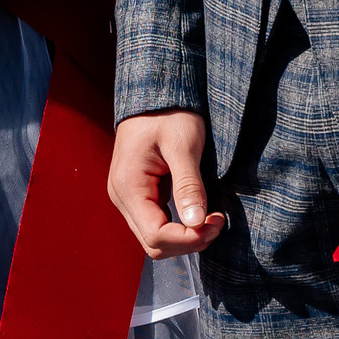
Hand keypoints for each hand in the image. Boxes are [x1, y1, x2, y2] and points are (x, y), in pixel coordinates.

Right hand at [107, 110, 224, 257]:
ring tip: (210, 218)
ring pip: (154, 239)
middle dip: (188, 242)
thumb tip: (195, 222)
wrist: (153, 94)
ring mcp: (127, 197)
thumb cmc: (168, 113)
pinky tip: (198, 213)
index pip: (156, 235)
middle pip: (153, 243)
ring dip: (184, 238)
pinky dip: (178, 228)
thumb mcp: (183, 145)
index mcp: (128, 186)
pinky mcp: (137, 195)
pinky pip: (155, 224)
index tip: (216, 221)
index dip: (189, 238)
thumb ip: (188, 184)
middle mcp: (121, 197)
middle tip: (217, 222)